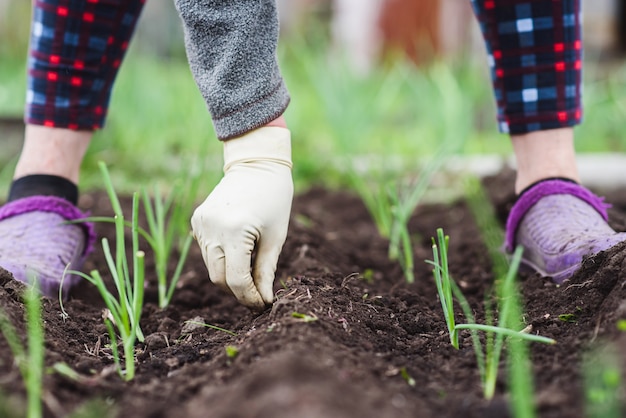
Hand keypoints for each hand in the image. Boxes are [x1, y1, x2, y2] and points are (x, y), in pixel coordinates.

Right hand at [191, 127, 292, 309]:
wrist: (256, 164)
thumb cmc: (274, 200)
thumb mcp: (276, 237)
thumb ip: (266, 271)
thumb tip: (264, 300)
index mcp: (235, 232)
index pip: (236, 280)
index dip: (250, 297)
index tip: (263, 304)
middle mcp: (212, 229)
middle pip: (219, 278)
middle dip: (239, 290)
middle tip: (258, 292)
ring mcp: (201, 224)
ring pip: (211, 266)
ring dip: (229, 273)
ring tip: (250, 263)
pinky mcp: (196, 220)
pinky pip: (207, 250)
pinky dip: (221, 257)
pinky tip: (238, 246)